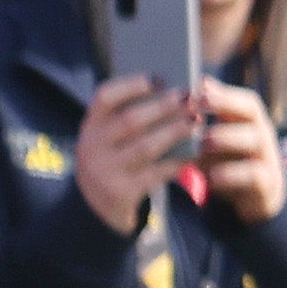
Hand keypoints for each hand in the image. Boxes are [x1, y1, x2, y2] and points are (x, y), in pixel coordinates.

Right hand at [69, 71, 196, 235]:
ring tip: (196, 120)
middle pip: (130, 120)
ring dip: (175, 131)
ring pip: (145, 146)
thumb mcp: (111, 138)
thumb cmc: (115, 160)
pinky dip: (177, 161)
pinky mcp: (120, 193)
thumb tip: (173, 93)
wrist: (95, 208)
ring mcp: (104, 172)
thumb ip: (130, 116)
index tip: (159, 79)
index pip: (104, 97)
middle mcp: (92, 147)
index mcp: (90, 126)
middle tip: (190, 97)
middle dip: (164, 106)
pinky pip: (154, 173)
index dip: (132, 85)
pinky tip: (194, 152)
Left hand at [191, 77, 284, 235]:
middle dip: (225, 105)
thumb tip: (165, 106)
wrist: (250, 202)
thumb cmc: (223, 165)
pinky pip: (253, 175)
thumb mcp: (208, 145)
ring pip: (254, 141)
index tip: (197, 88)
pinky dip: (231, 174)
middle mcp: (260, 134)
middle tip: (196, 106)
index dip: (222, 92)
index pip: (241, 98)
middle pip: (252, 112)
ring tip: (203, 141)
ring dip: (227, 138)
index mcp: (247, 122)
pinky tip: (211, 176)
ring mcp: (266, 157)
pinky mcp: (266, 184)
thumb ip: (194, 126)